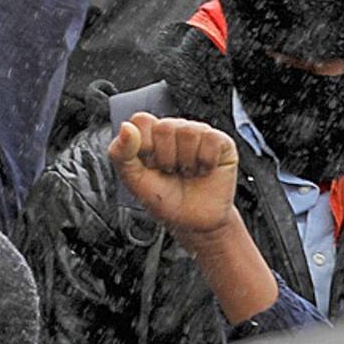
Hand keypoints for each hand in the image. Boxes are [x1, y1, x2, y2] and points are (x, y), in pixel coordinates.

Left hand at [109, 113, 240, 240]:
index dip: (144, 146)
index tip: (149, 166)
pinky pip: (212, 139)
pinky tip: (204, 170)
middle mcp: (174, 129)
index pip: (142, 121)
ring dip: (186, 161)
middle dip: (165, 158)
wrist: (193, 223)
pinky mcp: (222, 143)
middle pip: (165, 127)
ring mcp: (198, 133)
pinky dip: (206, 161)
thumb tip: (126, 127)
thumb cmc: (163, 199)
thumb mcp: (134, 180)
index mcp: (150, 133)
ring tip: (187, 172)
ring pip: (188, 132)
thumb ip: (121, 153)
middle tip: (170, 172)